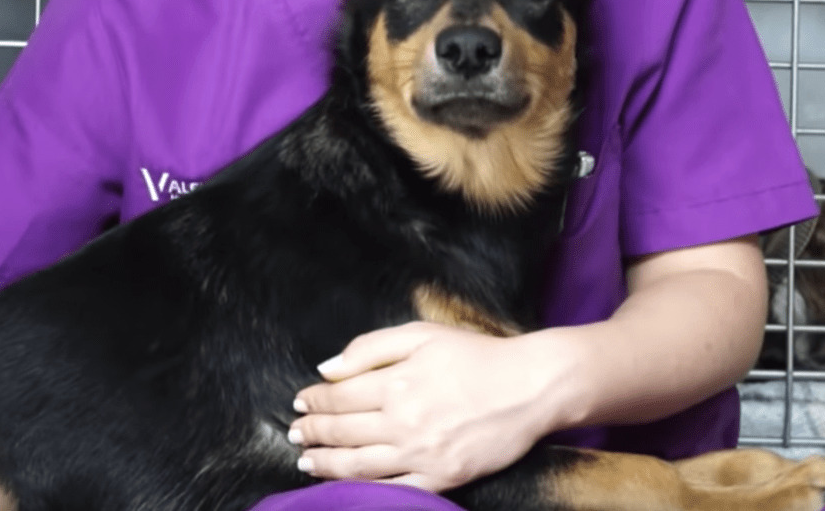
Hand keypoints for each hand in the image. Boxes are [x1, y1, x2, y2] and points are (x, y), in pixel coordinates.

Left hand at [289, 322, 558, 491]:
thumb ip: (370, 347)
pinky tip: (346, 486)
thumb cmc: (477, 355)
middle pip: (342, 432)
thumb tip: (327, 368)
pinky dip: (362, 491)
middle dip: (311, 432)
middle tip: (294, 433)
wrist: (530, 387)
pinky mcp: (442, 478)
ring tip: (306, 462)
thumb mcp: (422, 334)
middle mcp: (403, 421)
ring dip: (325, 464)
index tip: (300, 401)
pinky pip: (393, 491)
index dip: (313, 400)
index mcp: (396, 382)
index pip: (338, 396)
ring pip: (357, 466)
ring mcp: (422, 454)